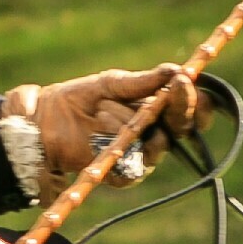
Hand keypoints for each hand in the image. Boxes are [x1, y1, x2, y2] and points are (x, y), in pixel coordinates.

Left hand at [15, 64, 202, 185]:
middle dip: (180, 107)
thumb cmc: (80, 99)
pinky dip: (116, 143)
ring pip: (158, 142)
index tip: (187, 81)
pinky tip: (97, 129)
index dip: (196, 100)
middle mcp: (155, 133)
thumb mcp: (110, 84)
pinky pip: (133, 164)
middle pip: (182, 127)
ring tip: (101, 110)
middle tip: (173, 90)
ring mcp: (140, 155)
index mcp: (156, 109)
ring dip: (130, 121)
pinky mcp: (123, 174)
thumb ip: (142, 82)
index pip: (188, 109)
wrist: (45, 122)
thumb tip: (175, 69)